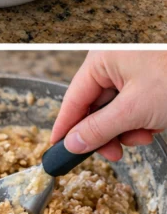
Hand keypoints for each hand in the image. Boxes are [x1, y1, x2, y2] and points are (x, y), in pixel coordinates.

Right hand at [50, 50, 166, 160]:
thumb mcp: (133, 109)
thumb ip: (98, 129)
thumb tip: (73, 144)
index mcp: (103, 59)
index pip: (73, 98)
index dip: (66, 127)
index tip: (57, 149)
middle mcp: (114, 62)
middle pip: (94, 107)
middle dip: (108, 132)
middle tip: (114, 153)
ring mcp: (133, 71)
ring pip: (115, 111)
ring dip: (128, 129)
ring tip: (146, 133)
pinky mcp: (148, 81)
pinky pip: (133, 107)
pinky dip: (142, 121)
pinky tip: (155, 124)